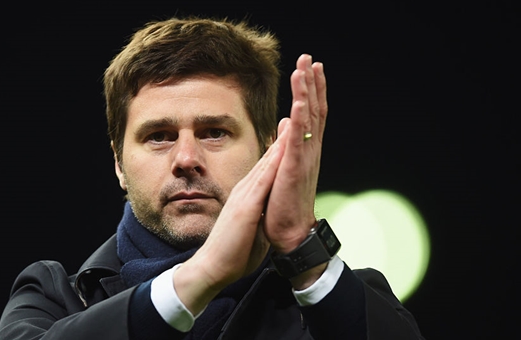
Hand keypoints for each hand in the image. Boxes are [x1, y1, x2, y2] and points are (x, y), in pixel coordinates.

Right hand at [173, 128, 288, 313]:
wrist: (212, 267)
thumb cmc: (232, 252)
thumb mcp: (250, 227)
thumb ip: (258, 215)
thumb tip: (266, 214)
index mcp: (247, 197)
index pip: (266, 169)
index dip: (280, 150)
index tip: (292, 134)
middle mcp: (245, 190)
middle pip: (267, 159)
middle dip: (283, 138)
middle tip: (296, 117)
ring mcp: (244, 196)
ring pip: (266, 164)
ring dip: (281, 143)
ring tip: (296, 122)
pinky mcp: (246, 206)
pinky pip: (263, 179)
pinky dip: (274, 162)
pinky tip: (285, 148)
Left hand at [264, 54, 327, 253]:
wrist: (289, 233)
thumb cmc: (285, 204)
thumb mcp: (285, 169)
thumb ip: (288, 145)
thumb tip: (287, 123)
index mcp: (305, 151)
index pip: (311, 115)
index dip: (311, 91)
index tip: (310, 68)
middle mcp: (309, 151)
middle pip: (314, 110)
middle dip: (312, 83)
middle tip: (310, 58)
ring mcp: (303, 159)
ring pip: (308, 119)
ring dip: (307, 93)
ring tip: (306, 68)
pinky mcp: (293, 169)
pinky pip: (298, 139)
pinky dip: (300, 119)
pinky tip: (300, 101)